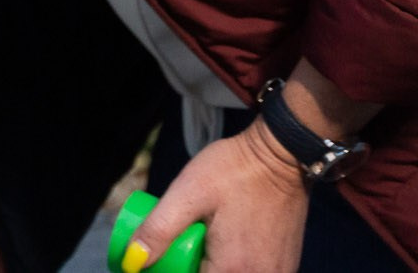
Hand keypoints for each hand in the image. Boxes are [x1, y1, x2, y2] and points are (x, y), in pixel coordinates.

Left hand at [126, 123, 307, 272]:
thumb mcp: (187, 193)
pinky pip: (250, 272)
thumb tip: (133, 261)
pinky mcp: (285, 267)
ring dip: (209, 265)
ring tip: (205, 237)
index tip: (160, 255)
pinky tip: (227, 242)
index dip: (168, 270)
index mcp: (233, 271)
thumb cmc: (233, 171)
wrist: (280, 156)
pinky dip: (233, 264)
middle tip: (182, 240)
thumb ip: (158, 229)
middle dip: (189, 267)